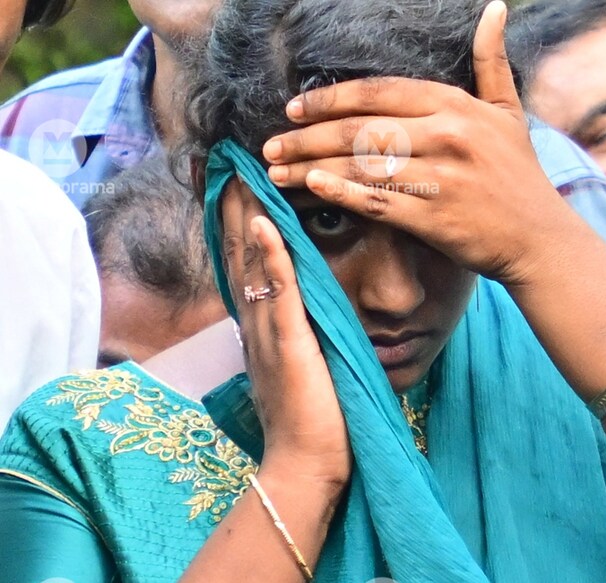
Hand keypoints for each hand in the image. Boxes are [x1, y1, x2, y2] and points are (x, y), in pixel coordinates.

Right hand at [221, 179, 351, 487]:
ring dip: (247, 217)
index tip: (240, 183)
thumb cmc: (317, 421)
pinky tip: (268, 224)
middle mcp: (258, 325)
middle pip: (241, 255)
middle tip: (231, 161)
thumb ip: (304, 332)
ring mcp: (270, 333)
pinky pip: (279, 294)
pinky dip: (271, 258)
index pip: (249, 266)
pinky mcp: (290, 345)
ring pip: (253, 265)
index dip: (242, 224)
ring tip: (242, 174)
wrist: (309, 466)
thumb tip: (316, 306)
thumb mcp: (308, 364)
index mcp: (264, 329)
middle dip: (236, 207)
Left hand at [258, 1, 577, 285]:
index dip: (330, 100)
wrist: (540, 238)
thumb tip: (494, 8)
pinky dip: (342, 194)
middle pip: (359, 129)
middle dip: (306, 137)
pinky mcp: (435, 217)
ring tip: (277, 174)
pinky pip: (377, 201)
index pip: (378, 93)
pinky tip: (314, 190)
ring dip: (311, 169)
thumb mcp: (508, 111)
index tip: (294, 109)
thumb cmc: (519, 176)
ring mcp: (441, 177)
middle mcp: (446, 136)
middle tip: (270, 147)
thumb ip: (491, 61)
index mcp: (456, 106)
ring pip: (361, 166)